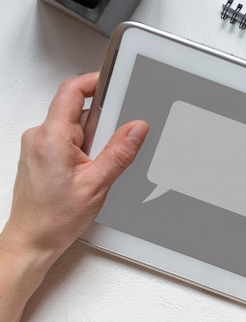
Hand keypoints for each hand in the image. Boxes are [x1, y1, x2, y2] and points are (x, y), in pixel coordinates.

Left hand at [0, 72, 148, 321]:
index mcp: (51, 137)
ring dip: (92, 139)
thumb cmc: (54, 218)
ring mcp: (37, 145)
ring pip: (74, 125)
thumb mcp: (97, 184)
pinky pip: (67, 138)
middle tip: (110, 147)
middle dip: (100, 123)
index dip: (95, 81)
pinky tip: (86, 171)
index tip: (114, 81)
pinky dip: (83, 148)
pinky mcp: (40, 154)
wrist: (33, 240)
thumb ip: (119, 151)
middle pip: (77, 109)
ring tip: (95, 167)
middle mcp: (39, 136)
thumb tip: (137, 127)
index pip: (72, 90)